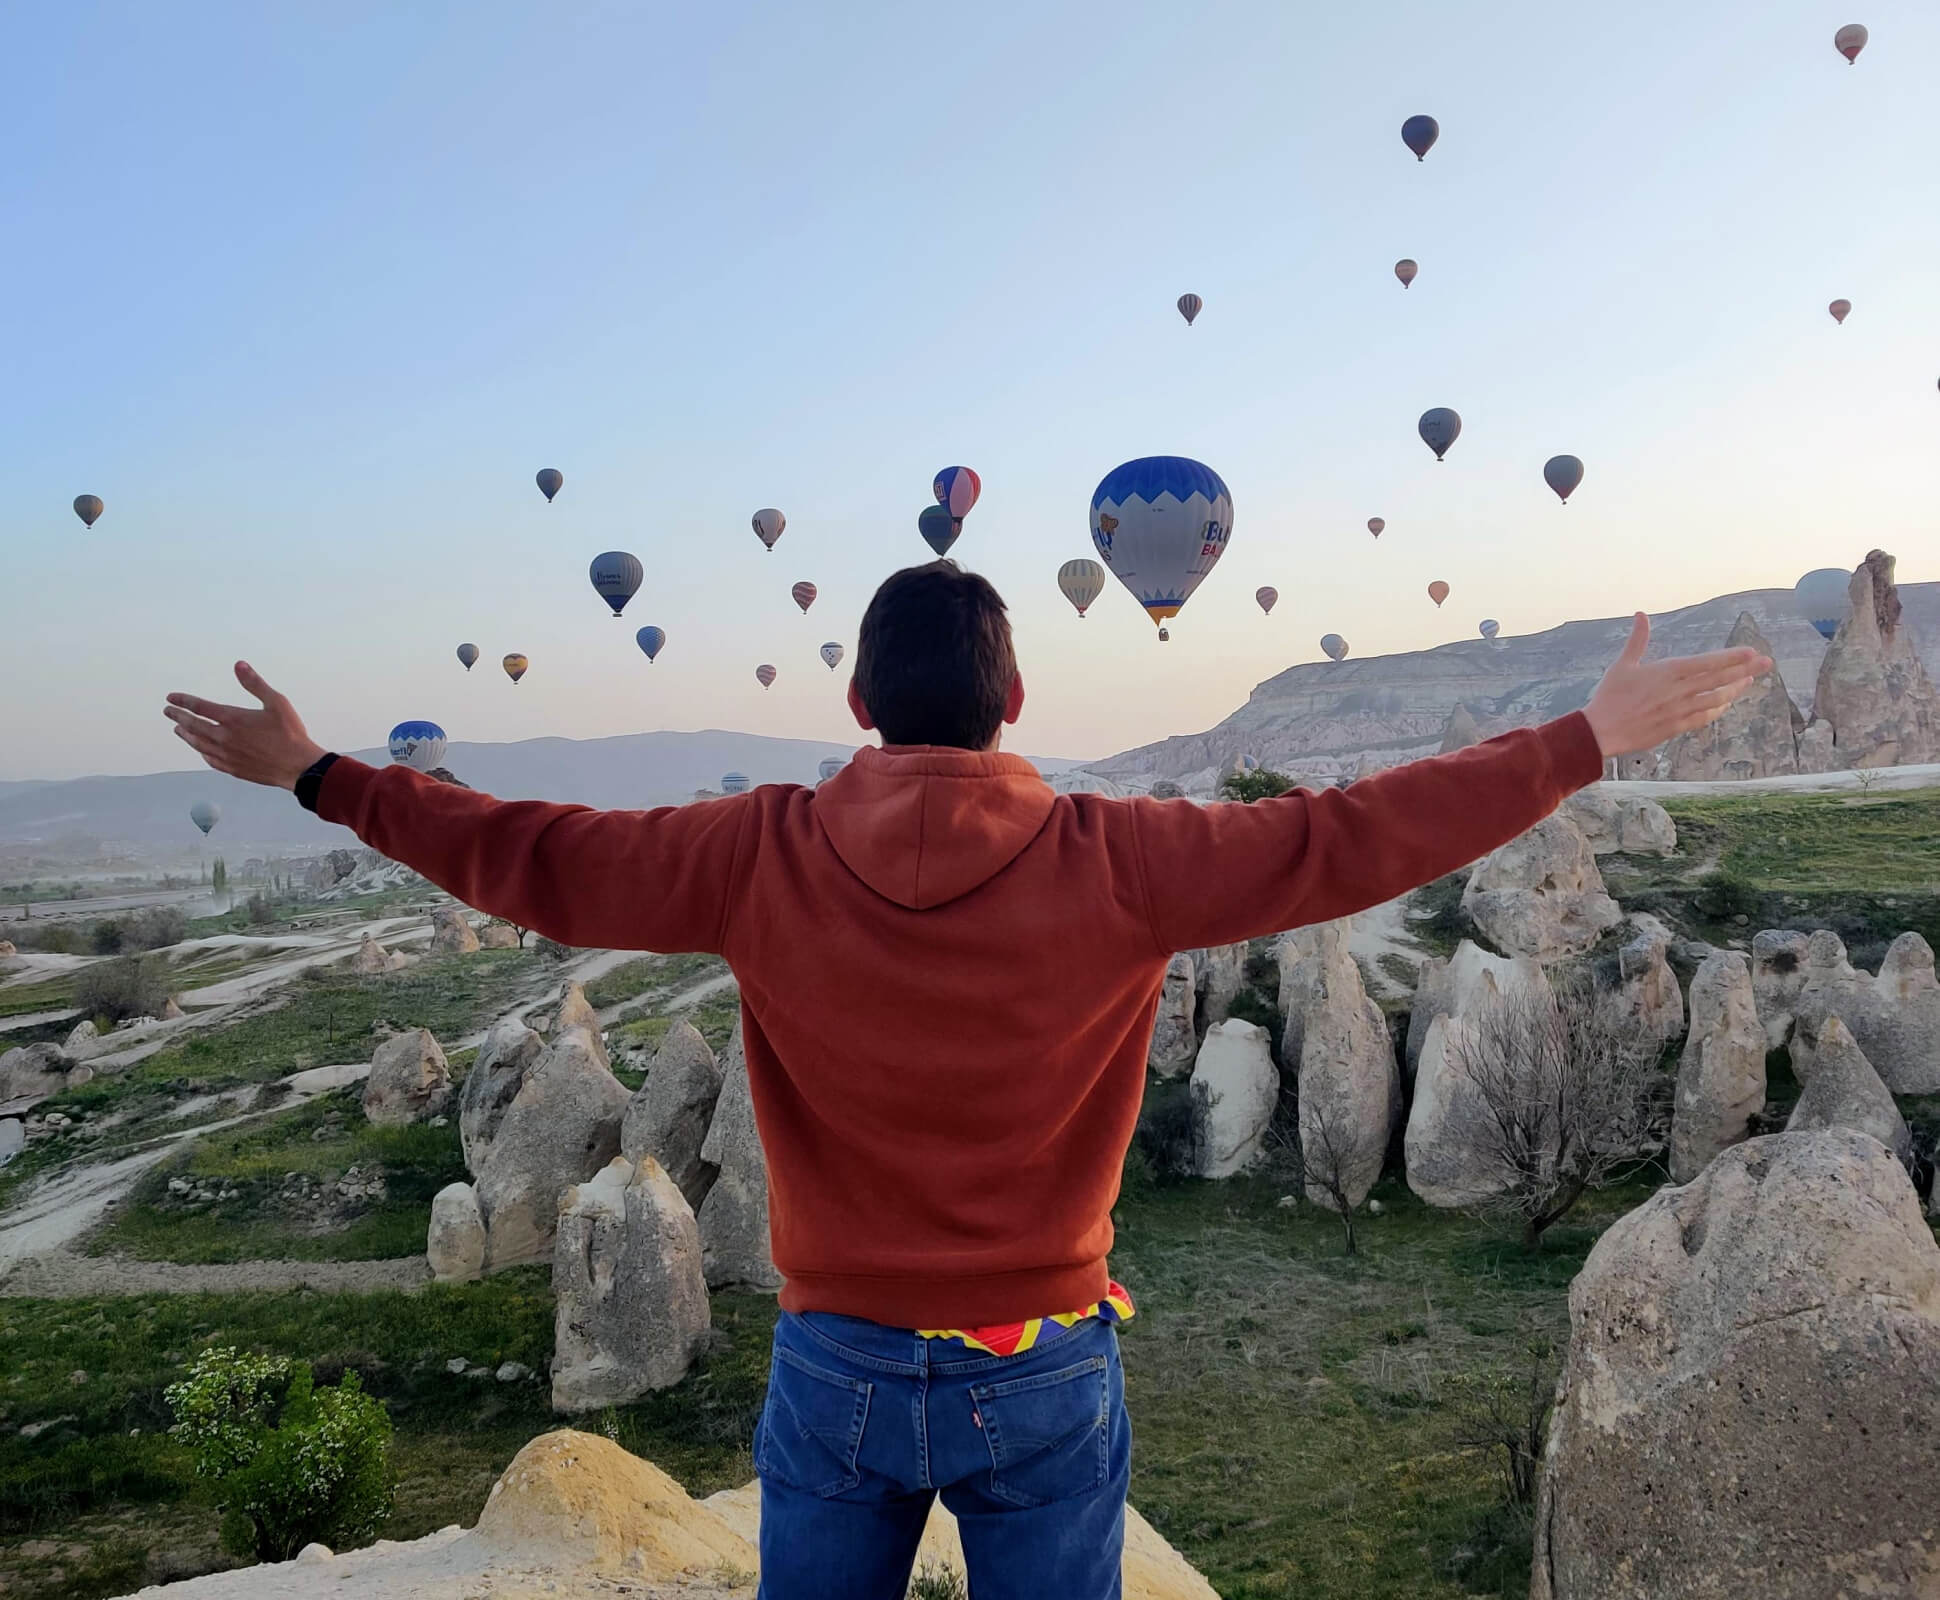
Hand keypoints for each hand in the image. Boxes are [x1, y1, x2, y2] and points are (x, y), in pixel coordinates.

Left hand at [165, 663, 326, 789]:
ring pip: (198, 743)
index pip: (199, 707)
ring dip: (186, 734)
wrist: (299, 766)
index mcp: (233, 719)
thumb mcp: (277, 702)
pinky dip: (201, 752)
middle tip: (168, 712)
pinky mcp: (233, 768)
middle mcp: (224, 737)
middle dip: (178, 717)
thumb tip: (239, 665)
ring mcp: (227, 755)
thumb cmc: (291, 734)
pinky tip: (200, 750)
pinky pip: (209, 759)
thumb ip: (255, 683)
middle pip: (193, 725)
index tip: (171, 697)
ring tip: (179, 730)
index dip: (183, 700)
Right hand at [1583, 614, 1769, 758]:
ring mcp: (1680, 710)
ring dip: (1735, 690)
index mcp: (1668, 672)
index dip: (1732, 657)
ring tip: (1749, 681)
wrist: (1601, 731)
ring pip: (1717, 698)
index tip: (1751, 652)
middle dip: (1746, 670)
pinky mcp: (1676, 727)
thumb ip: (1638, 639)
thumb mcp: (1623, 664)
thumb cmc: (1610, 696)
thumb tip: (1641, 614)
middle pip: (1720, 679)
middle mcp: (1679, 691)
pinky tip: (1726, 703)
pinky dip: (1718, 709)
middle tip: (1767, 663)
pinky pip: (1704, 716)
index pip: (1708, 662)